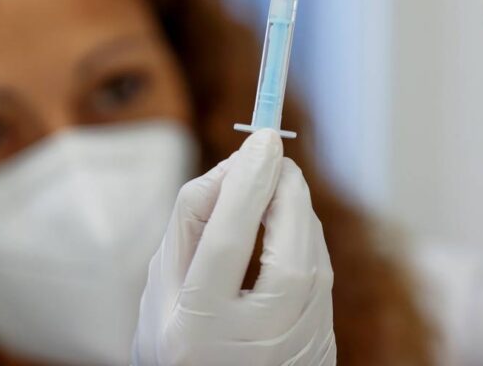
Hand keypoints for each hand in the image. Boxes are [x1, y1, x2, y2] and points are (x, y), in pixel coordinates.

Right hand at [131, 129, 335, 365]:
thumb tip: (233, 168)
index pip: (228, 241)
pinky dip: (308, 241)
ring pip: (314, 262)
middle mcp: (253, 344)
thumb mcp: (160, 288)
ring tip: (274, 190)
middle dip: (285, 192)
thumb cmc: (176, 338)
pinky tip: (288, 227)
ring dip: (299, 212)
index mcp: (198, 328)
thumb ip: (189, 225)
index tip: (261, 138)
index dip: (246, 183)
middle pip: (288, 251)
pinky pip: (322, 279)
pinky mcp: (320, 350)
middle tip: (272, 158)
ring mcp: (294, 352)